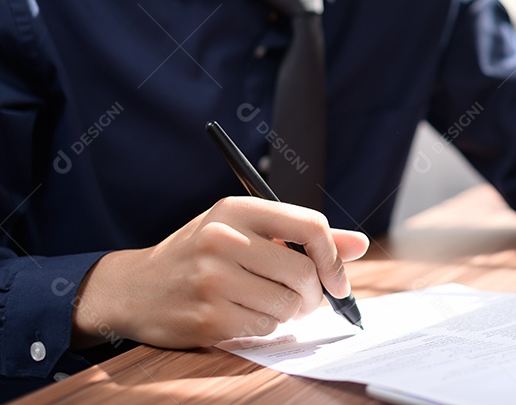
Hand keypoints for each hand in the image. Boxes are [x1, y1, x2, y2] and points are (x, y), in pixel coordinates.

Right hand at [71, 197, 368, 348]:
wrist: (134, 288)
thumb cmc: (202, 254)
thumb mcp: (246, 229)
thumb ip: (304, 236)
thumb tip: (360, 245)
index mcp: (238, 209)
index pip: (310, 226)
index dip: (334, 257)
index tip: (338, 280)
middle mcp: (223, 239)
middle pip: (304, 272)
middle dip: (314, 294)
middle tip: (304, 299)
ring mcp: (212, 279)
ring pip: (288, 304)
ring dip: (291, 312)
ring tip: (271, 304)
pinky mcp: (206, 317)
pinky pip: (265, 327)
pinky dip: (266, 327)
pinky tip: (245, 316)